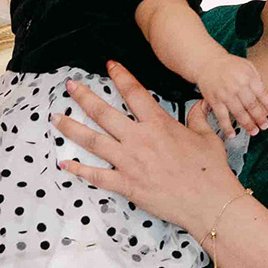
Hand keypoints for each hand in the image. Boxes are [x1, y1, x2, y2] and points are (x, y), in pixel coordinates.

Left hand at [56, 70, 249, 233]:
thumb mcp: (207, 138)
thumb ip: (198, 118)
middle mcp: (140, 139)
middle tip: (69, 86)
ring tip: (55, 119)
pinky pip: (97, 176)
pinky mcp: (126, 185)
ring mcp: (130, 162)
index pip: (134, 92)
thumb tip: (200, 104)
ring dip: (72, 128)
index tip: (109, 65)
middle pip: (104, 113)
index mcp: (159, 124)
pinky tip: (64, 163)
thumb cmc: (211, 171)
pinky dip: (79, 170)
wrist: (209, 202)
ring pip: (94, 141)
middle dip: (84, 97)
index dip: (120, 76)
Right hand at [191, 57, 267, 135]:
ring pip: (239, 113)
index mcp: (248, 77)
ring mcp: (225, 95)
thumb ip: (257, 79)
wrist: (207, 62)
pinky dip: (227, 127)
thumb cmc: (229, 65)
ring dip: (247, 124)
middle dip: (260, 117)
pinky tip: (232, 134)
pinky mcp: (214, 101)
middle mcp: (237, 86)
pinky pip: (222, 117)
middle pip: (252, 106)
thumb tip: (265, 96)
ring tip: (254, 131)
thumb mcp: (247, 66)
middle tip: (265, 125)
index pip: (262, 94)